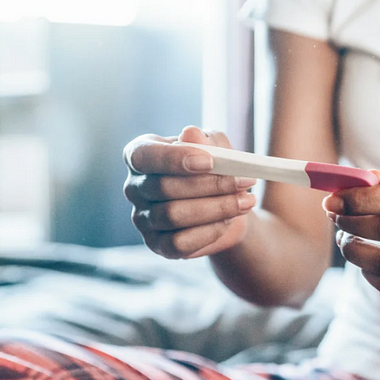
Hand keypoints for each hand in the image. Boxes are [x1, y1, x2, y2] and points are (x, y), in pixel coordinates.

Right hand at [123, 127, 256, 259]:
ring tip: (245, 201)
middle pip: (163, 188)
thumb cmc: (216, 168)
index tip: (209, 161)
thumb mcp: (217, 147)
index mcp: (140, 155)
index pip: (143, 156)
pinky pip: (179, 243)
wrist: (227, 204)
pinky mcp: (157, 245)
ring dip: (216, 208)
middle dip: (209, 185)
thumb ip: (206, 140)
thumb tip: (191, 134)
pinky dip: (210, 231)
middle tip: (244, 181)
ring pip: (173, 216)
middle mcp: (135, 187)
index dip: (173, 159)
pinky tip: (229, 220)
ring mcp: (142, 219)